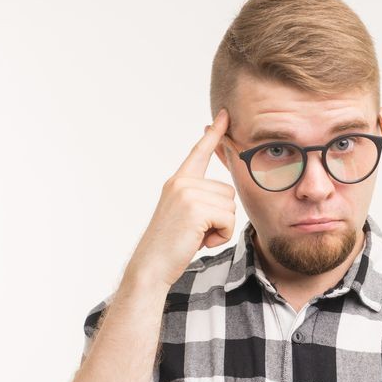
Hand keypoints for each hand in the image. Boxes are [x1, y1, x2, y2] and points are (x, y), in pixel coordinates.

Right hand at [125, 108, 236, 288]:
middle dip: (221, 216)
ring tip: (196, 236)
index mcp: (178, 181)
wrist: (151, 266)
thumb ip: (200, 198)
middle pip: (228, 191)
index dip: (214, 134)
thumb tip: (222, 193)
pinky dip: (220, 236)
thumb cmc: (171, 246)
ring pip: (230, 206)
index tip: (224, 114)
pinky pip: (228, 219)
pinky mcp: (195, 208)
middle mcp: (181, 182)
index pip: (199, 152)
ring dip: (221, 227)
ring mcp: (187, 193)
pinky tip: (200, 242)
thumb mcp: (185, 214)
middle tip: (197, 231)